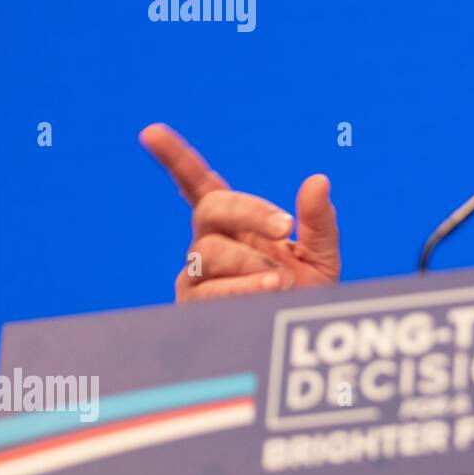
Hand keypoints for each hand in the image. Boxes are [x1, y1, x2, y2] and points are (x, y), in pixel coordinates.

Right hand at [139, 123, 340, 301]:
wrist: (297, 342)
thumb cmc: (305, 295)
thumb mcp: (321, 255)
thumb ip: (318, 220)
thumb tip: (318, 180)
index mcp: (235, 224)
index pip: (200, 186)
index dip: (176, 159)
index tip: (151, 132)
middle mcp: (208, 244)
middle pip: (209, 210)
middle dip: (248, 211)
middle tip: (285, 226)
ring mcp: (197, 275)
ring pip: (209, 253)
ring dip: (250, 263)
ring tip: (282, 280)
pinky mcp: (194, 307)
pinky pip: (210, 290)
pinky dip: (243, 288)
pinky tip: (268, 291)